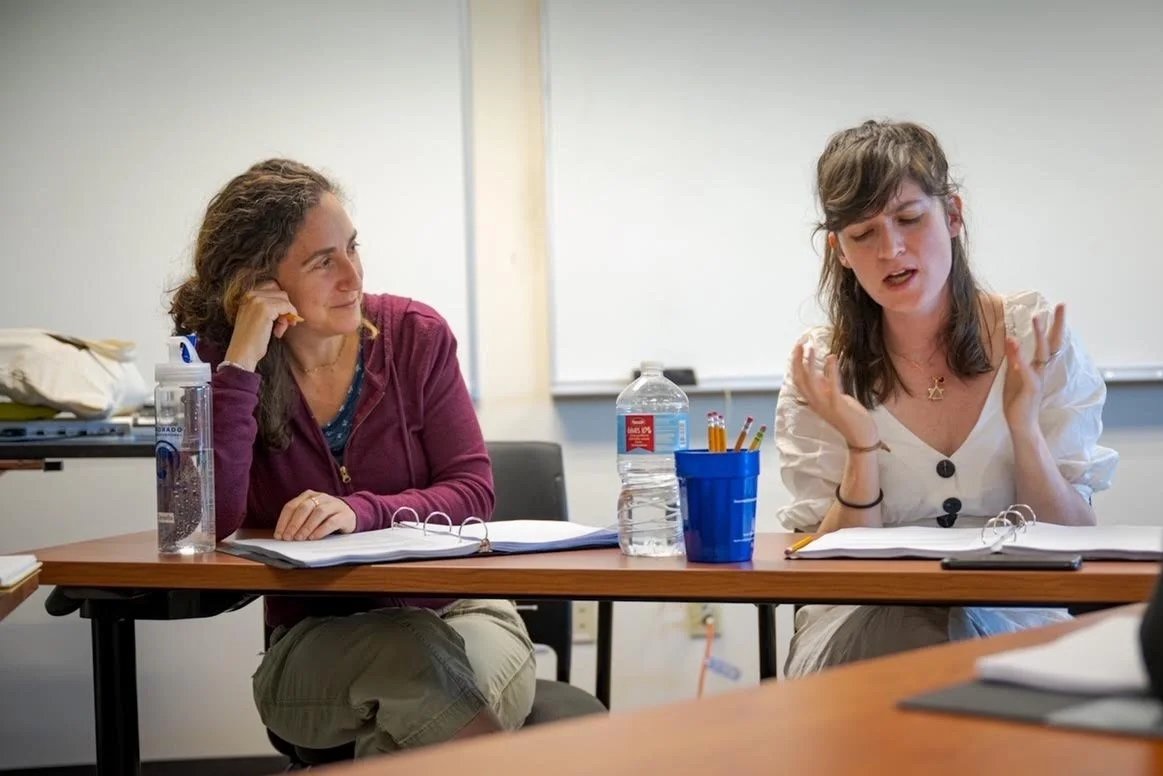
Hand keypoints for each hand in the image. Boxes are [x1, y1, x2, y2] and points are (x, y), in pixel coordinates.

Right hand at [224, 281, 300, 370]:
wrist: (242, 352)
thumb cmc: (250, 339)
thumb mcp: (256, 317)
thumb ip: (267, 307)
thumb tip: (288, 305)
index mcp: (247, 294)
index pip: (273, 287)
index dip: (280, 302)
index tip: (280, 317)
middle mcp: (251, 294)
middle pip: (281, 293)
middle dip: (285, 309)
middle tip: (282, 325)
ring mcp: (257, 300)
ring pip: (285, 300)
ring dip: (286, 315)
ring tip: (279, 330)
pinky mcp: (265, 309)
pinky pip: (287, 307)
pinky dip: (288, 319)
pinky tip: (278, 332)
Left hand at [274, 490, 356, 540]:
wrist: (350, 514)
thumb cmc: (325, 517)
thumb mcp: (310, 514)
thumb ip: (298, 520)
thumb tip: (282, 535)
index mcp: (308, 496)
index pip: (291, 506)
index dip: (283, 521)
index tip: (278, 535)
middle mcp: (320, 497)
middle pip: (304, 508)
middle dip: (294, 524)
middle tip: (288, 538)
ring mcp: (333, 505)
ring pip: (318, 513)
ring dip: (307, 527)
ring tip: (300, 538)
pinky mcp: (344, 515)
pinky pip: (331, 521)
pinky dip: (321, 530)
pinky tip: (313, 538)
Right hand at [790, 343, 878, 448]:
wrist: (861, 438)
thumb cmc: (850, 417)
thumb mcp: (834, 398)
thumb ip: (825, 386)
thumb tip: (819, 371)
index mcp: (814, 401)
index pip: (798, 380)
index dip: (795, 363)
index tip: (798, 347)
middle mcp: (815, 403)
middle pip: (800, 379)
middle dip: (797, 360)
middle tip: (800, 343)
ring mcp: (825, 404)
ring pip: (810, 381)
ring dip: (810, 363)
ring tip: (811, 348)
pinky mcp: (838, 405)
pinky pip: (832, 386)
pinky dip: (830, 371)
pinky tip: (831, 357)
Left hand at [1003, 302, 1065, 438]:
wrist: (1022, 425)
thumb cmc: (1018, 402)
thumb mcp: (1013, 376)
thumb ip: (1015, 360)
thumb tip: (1011, 343)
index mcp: (1038, 367)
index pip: (1048, 343)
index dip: (1053, 327)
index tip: (1057, 309)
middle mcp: (1041, 370)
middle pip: (1052, 343)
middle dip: (1057, 324)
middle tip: (1062, 306)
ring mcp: (1037, 379)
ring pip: (1041, 354)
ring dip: (1039, 335)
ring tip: (1037, 318)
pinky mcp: (1030, 389)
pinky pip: (1027, 371)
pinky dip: (1021, 358)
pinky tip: (1015, 344)